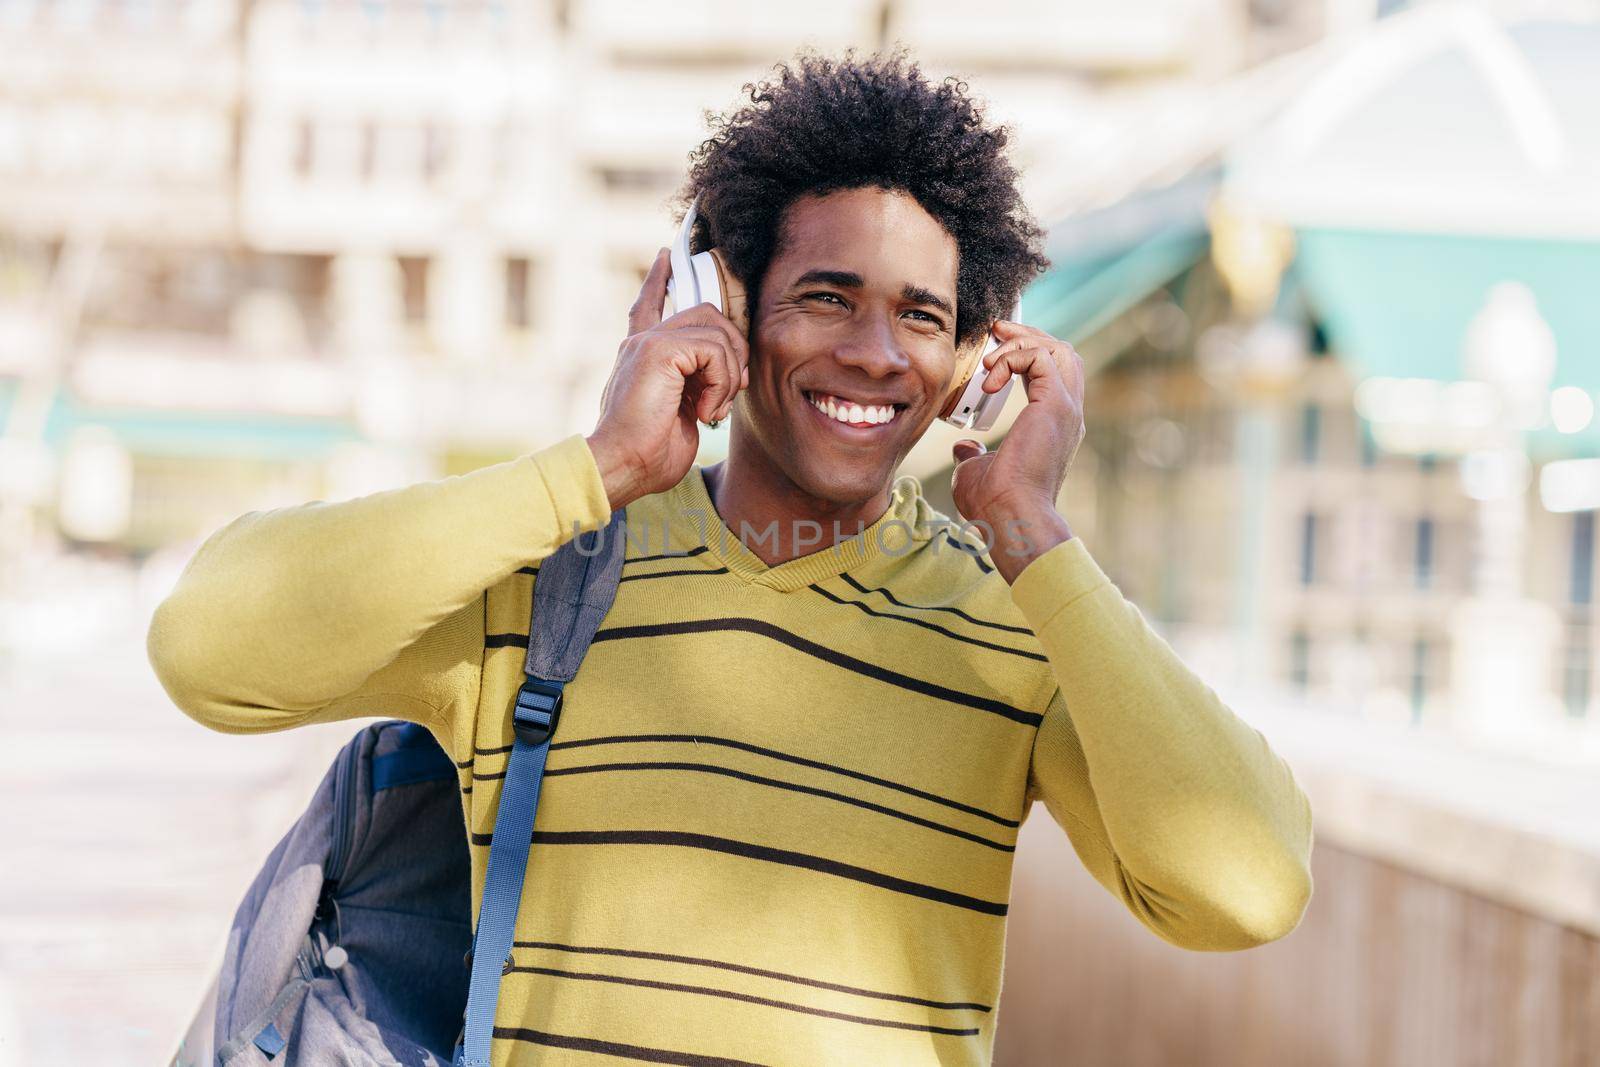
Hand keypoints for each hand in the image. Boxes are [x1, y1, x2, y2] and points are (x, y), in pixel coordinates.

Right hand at [586, 247, 749, 511]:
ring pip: (718, 332)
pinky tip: (704, 412)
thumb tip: (726, 384)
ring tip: (712, 410)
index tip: (666, 255)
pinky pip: (714, 351)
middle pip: (708, 314)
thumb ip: (695, 389)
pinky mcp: (657, 350)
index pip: (649, 304)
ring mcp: (648, 342)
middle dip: (734, 349)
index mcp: (641, 354)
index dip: (659, 279)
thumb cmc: (648, 454)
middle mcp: (642, 342)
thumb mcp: (680, 415)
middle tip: (731, 391)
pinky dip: (720, 384)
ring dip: (729, 375)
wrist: (621, 465)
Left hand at [949, 322, 1084, 578]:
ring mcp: (1066, 408)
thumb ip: (974, 455)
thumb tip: (964, 448)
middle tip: (996, 330)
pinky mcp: (1055, 405)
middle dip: (1028, 334)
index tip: (994, 349)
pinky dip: (1013, 357)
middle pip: (1062, 352)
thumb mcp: (976, 471)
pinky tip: (990, 377)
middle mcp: (1067, 413)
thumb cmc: (994, 504)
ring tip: (990, 355)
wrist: (1011, 516)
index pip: (1053, 372)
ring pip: (1058, 348)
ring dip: (1021, 341)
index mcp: (1054, 425)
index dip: (1026, 352)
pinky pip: (1041, 358)